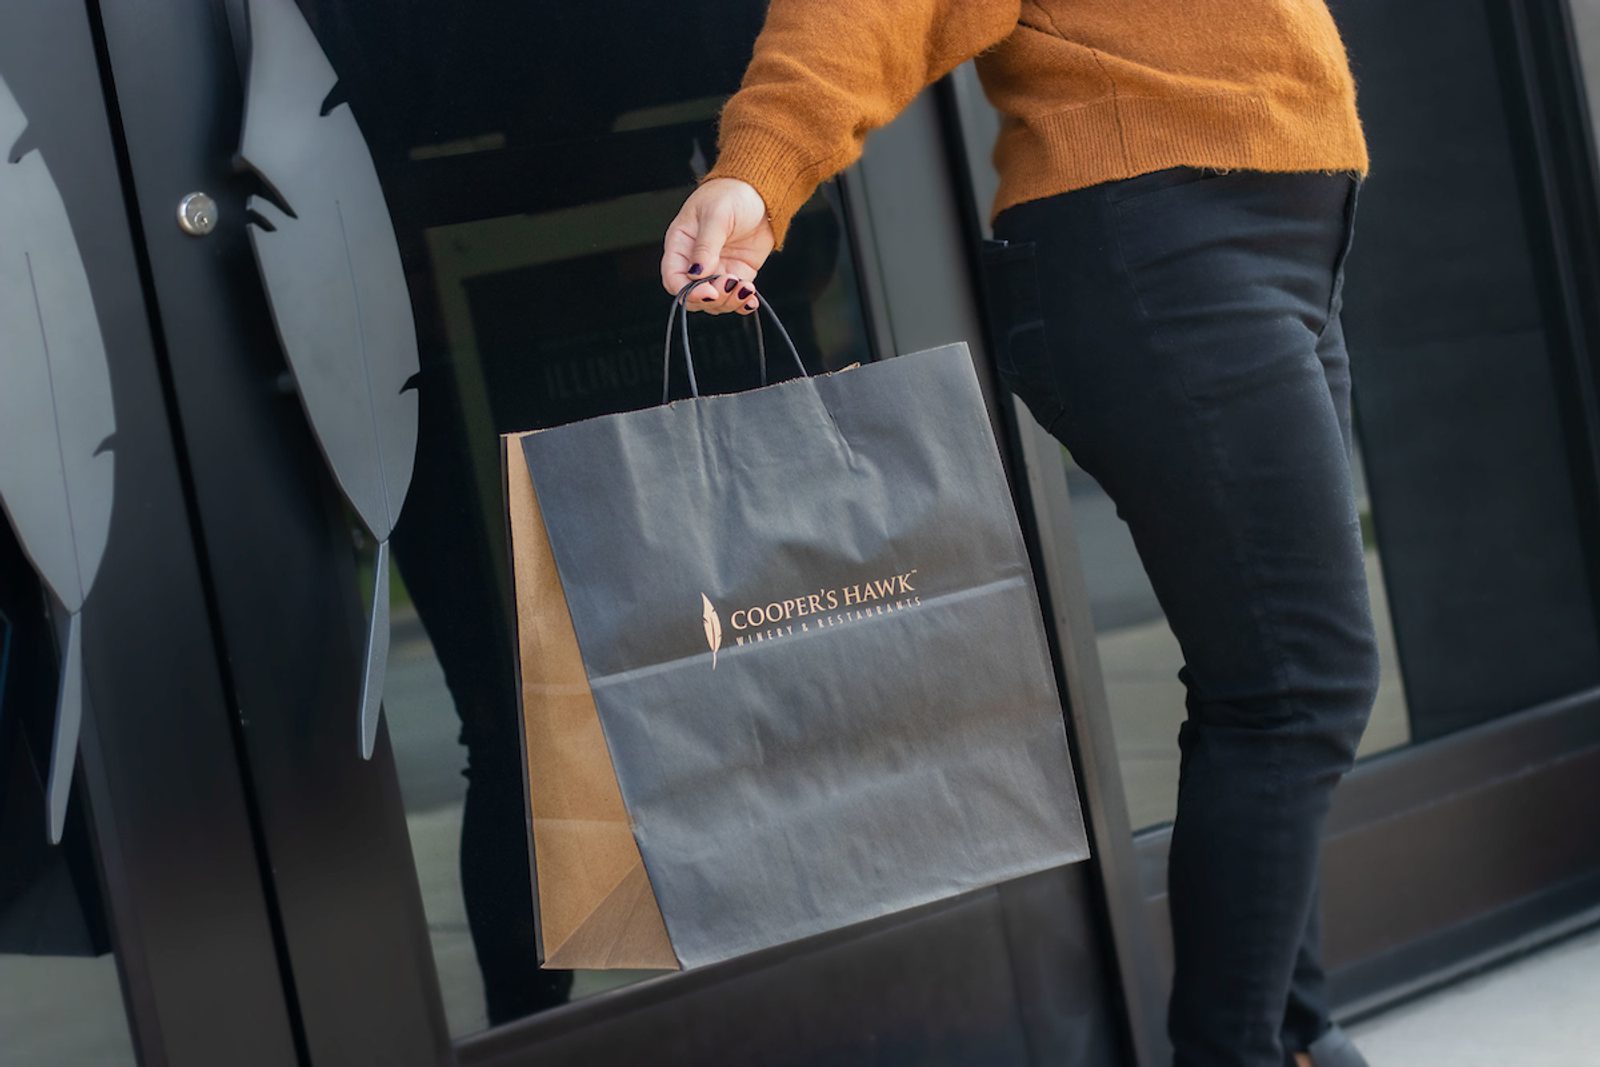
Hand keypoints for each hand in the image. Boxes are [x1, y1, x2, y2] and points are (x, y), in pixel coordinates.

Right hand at [661, 177, 774, 314]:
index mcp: (680, 245)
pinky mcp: (736, 273)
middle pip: (693, 296)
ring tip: (745, 286)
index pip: (673, 279)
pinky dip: (742, 303)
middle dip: (713, 297)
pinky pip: (735, 297)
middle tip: (731, 283)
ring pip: (715, 302)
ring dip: (730, 301)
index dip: (688, 291)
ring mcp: (716, 269)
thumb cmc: (730, 194)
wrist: (759, 192)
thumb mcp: (716, 216)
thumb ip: (706, 246)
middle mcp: (695, 261)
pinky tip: (751, 298)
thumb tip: (696, 274)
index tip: (710, 291)